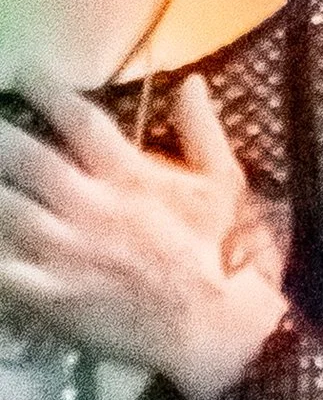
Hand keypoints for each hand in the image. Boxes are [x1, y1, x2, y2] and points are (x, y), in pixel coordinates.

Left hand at [0, 72, 287, 399]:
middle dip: (0, 136)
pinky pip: (4, 270)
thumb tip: (190, 82)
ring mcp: (64, 253)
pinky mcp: (49, 296)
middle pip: (28, 160)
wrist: (213, 327)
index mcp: (129, 175)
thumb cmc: (222, 252)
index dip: (49, 92)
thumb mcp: (224, 182)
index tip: (26, 71)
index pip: (80, 122)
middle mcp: (89, 206)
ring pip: (7, 210)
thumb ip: (202, 130)